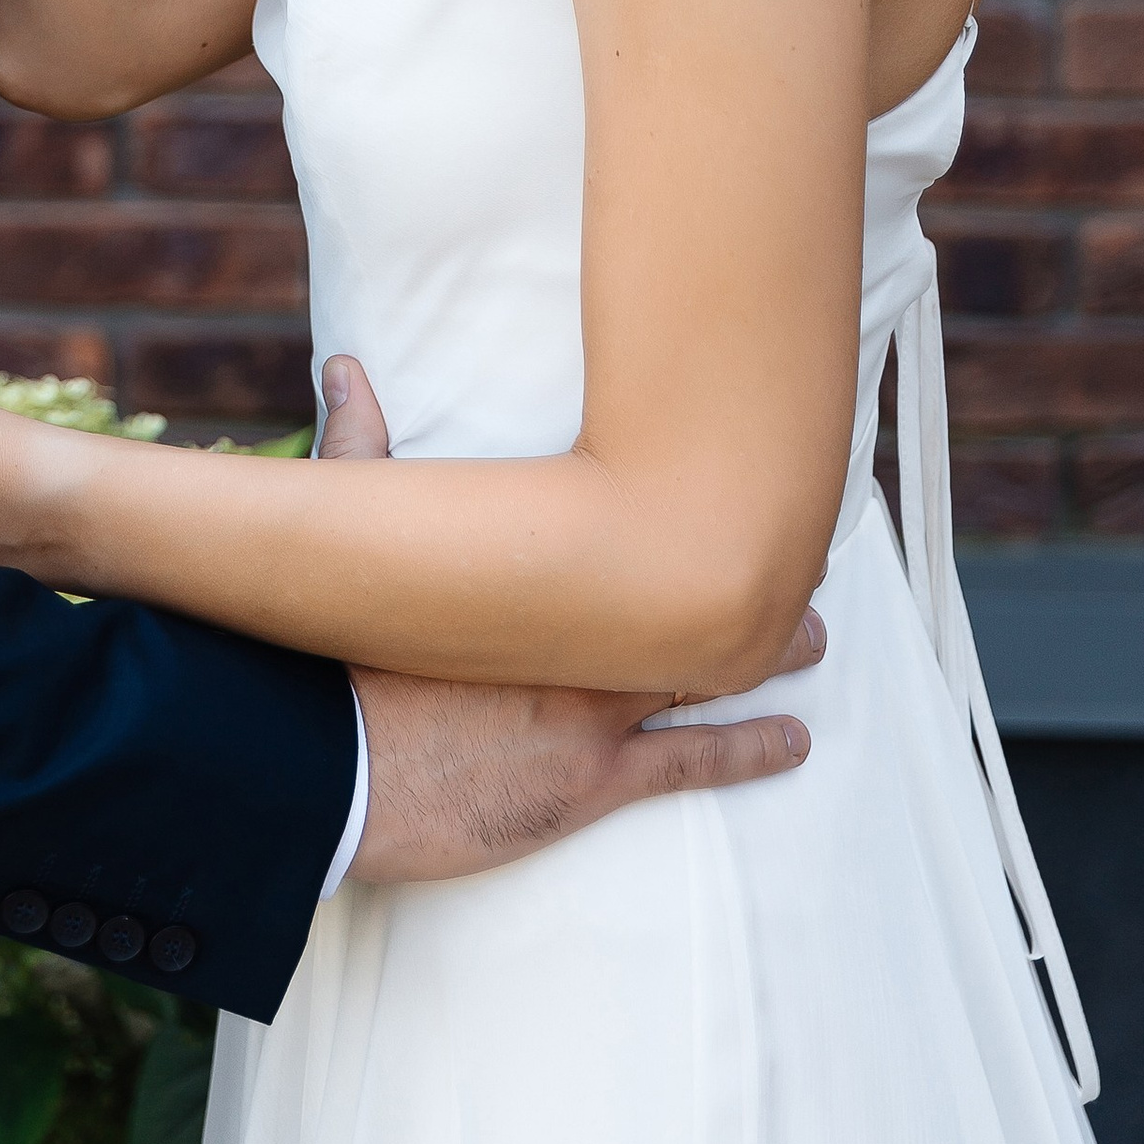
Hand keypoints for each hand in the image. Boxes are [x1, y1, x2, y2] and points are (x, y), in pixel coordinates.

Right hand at [313, 351, 820, 879]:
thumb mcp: (351, 533)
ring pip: (701, 673)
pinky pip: (691, 763)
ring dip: (762, 656)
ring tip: (814, 640)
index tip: (719, 491)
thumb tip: (343, 363)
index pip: (618, 528)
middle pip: (677, 598)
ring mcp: (590, 711)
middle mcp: (573, 637)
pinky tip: (796, 743)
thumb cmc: (333, 655)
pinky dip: (748, 751)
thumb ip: (358, 446)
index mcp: (525, 577)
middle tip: (797, 567)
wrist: (330, 763)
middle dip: (739, 581)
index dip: (673, 513)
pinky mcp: (588, 781)